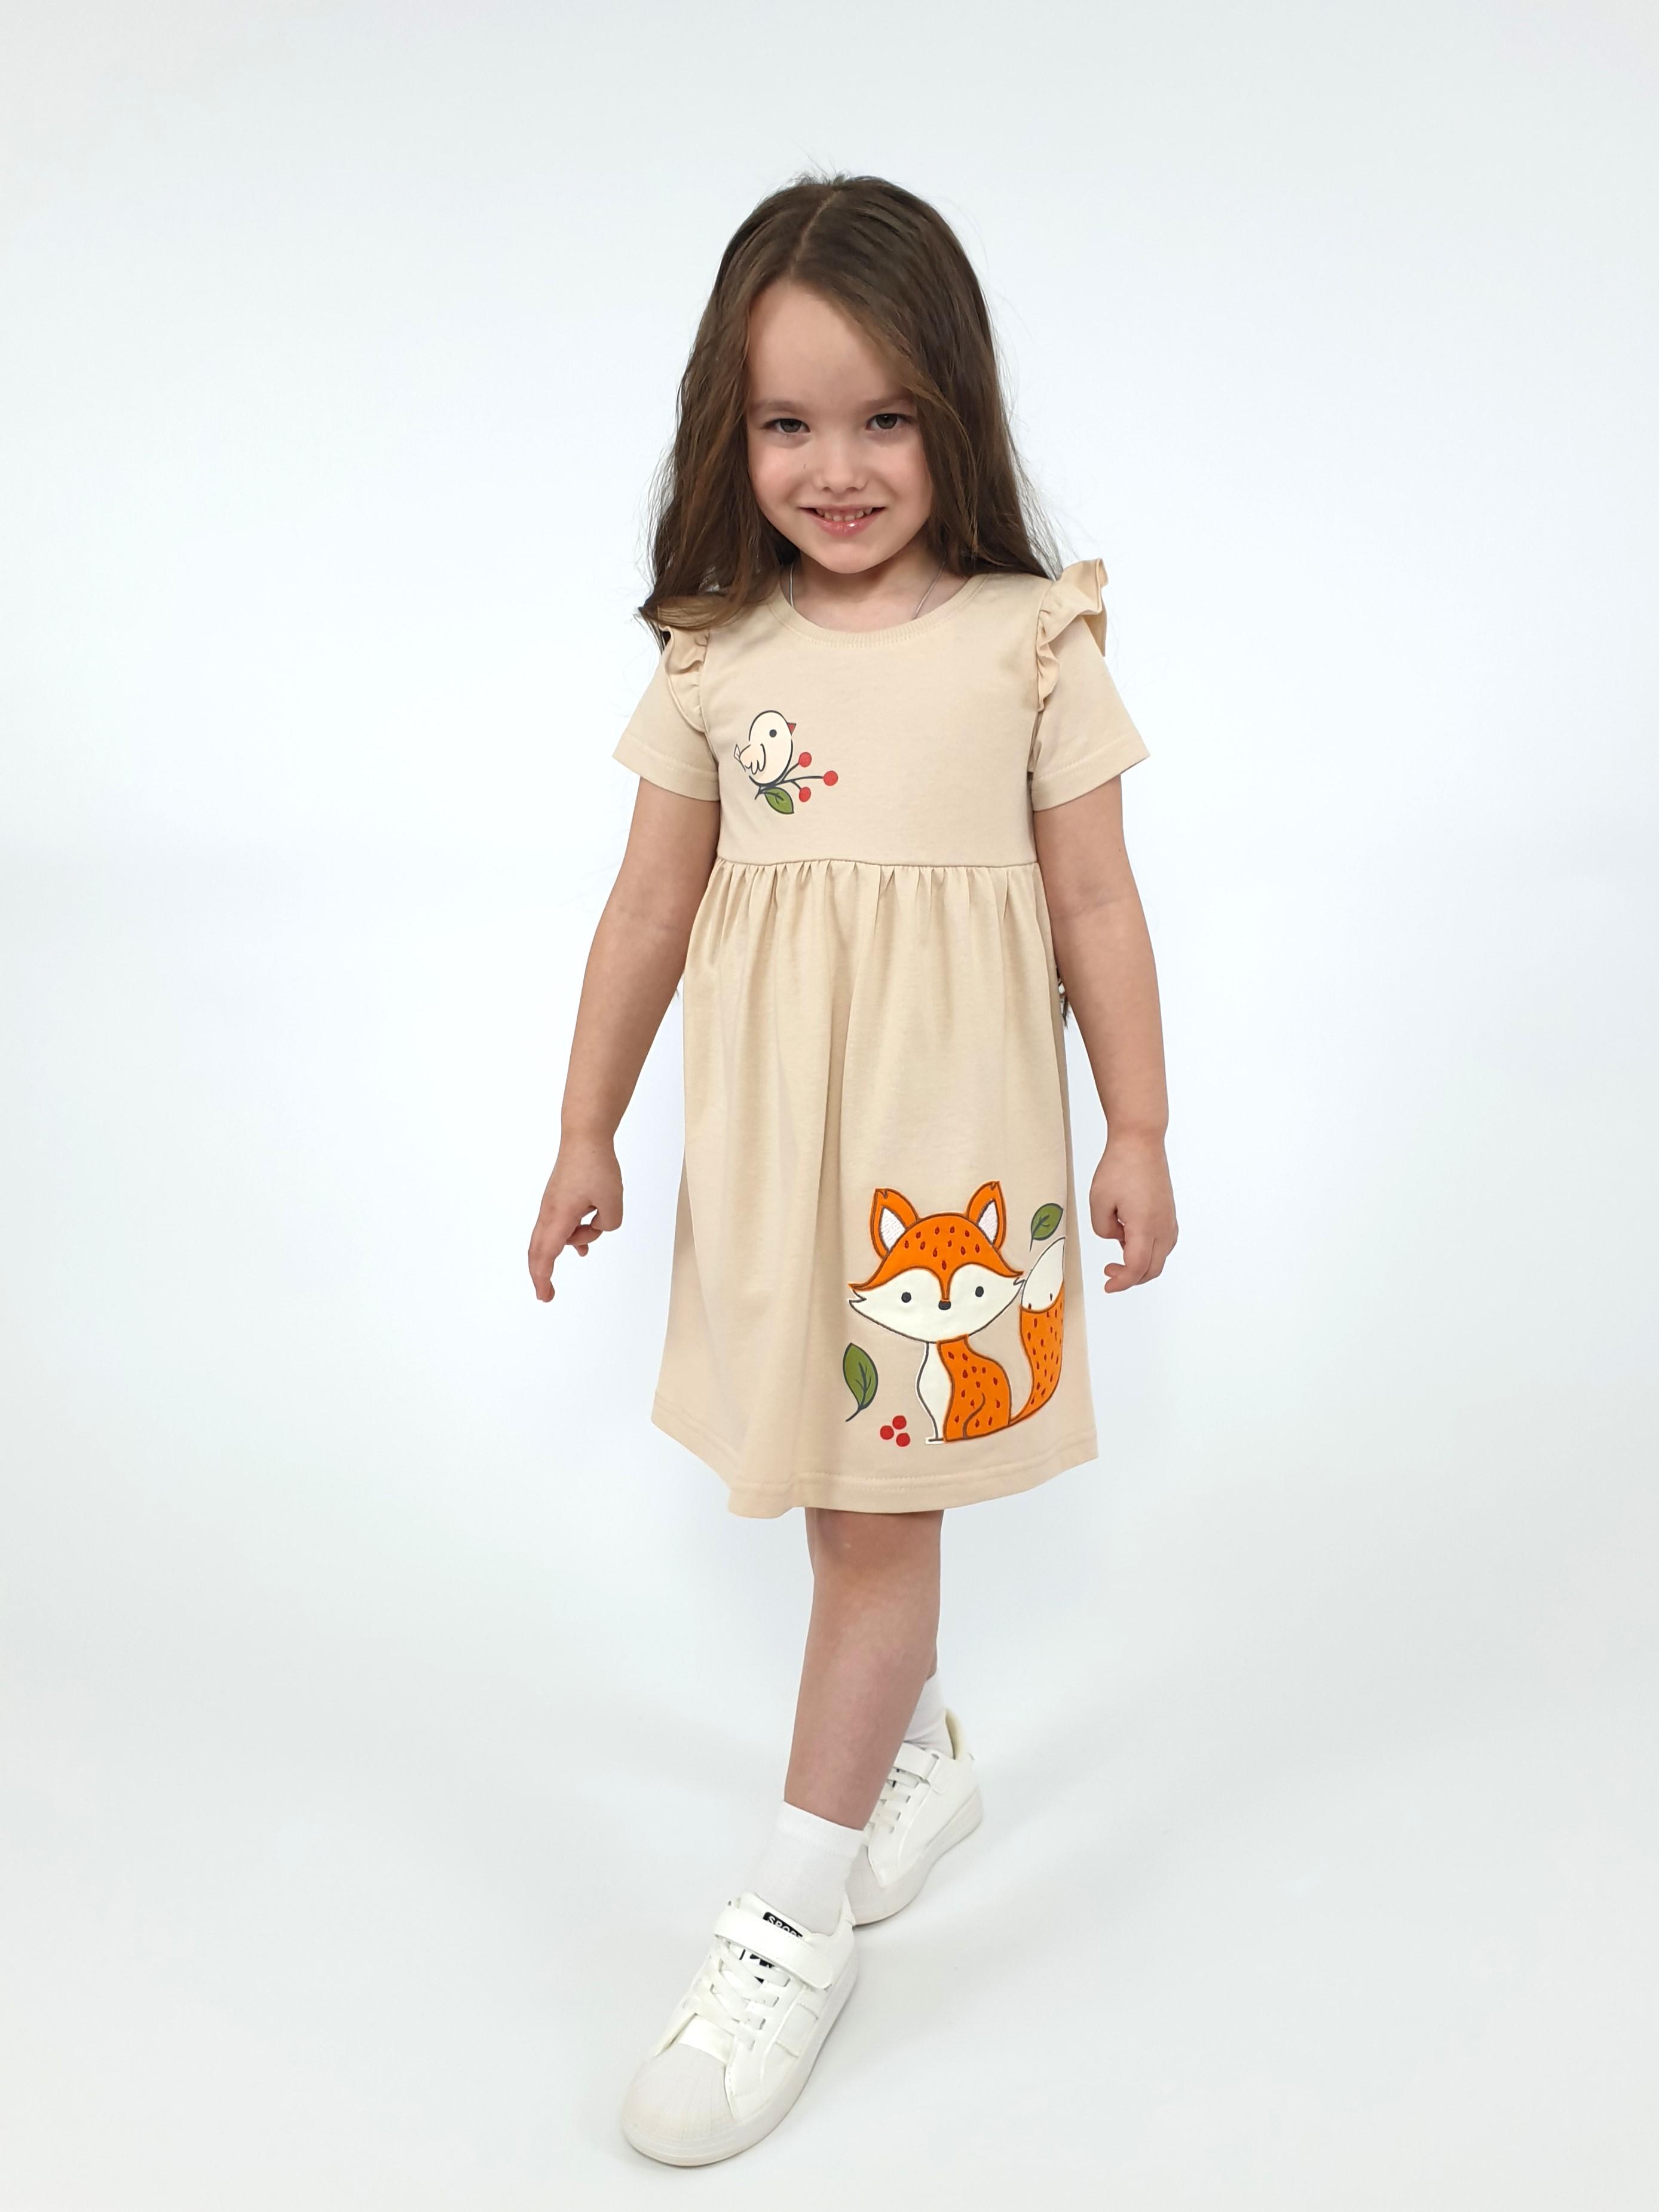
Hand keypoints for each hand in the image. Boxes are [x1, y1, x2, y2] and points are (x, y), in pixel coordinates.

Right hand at [527, 1136, 623, 1301]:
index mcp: (559, 1216)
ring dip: (571, 1244)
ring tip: (589, 1244)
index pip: (546, 1255)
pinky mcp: (558, 1199)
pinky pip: (560, 1225)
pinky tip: (583, 1243)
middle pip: (539, 1250)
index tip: (545, 1296)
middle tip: (546, 1295)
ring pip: (554, 1237)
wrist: (584, 1137)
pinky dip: (570, 1236)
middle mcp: (550, 1213)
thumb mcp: (613, 1203)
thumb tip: (596, 1229)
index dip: (543, 1278)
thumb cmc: (596, 1166)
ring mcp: (551, 1205)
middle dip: (541, 1274)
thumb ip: (607, 1226)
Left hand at [1089, 1132, 1176, 1291]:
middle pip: (1152, 1269)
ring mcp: (1169, 1220)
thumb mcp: (1098, 1202)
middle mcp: (1162, 1227)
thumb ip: (1103, 1230)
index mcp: (1145, 1226)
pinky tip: (1130, 1239)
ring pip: (1159, 1257)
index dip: (1121, 1282)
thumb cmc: (1120, 1166)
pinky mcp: (1169, 1214)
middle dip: (1130, 1278)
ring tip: (1117, 1253)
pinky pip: (1162, 1243)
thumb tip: (1117, 1237)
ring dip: (1140, 1264)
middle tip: (1109, 1273)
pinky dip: (1147, 1251)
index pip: (1136, 1268)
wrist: (1141, 1142)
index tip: (1108, 1285)